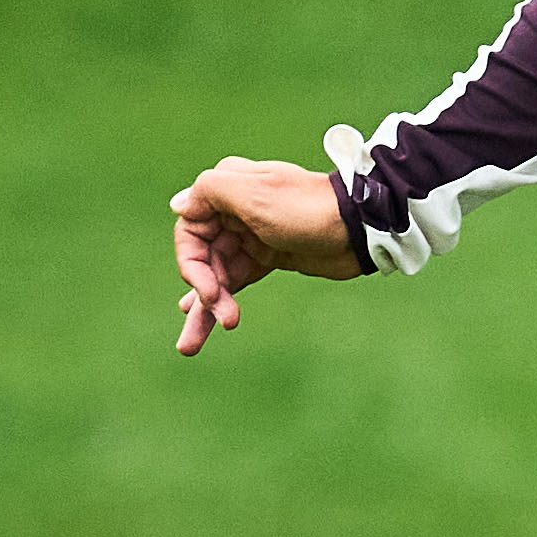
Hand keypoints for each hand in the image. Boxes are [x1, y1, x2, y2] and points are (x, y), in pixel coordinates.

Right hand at [170, 157, 362, 354]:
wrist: (360, 228)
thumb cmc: (309, 208)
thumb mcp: (257, 194)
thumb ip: (211, 192)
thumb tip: (176, 204)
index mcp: (226, 189)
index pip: (189, 231)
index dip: (193, 265)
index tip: (209, 291)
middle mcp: (233, 210)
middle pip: (202, 256)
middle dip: (203, 292)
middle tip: (221, 319)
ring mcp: (250, 235)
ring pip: (217, 272)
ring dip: (207, 306)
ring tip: (189, 347)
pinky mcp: (268, 256)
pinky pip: (236, 279)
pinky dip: (222, 298)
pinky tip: (209, 320)